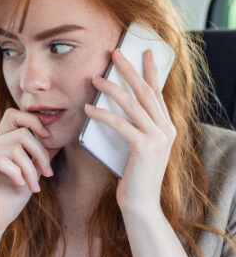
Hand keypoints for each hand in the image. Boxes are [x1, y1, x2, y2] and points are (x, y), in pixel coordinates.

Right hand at [0, 108, 60, 236]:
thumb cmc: (9, 203)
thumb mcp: (31, 176)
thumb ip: (38, 157)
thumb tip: (56, 139)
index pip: (14, 116)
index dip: (34, 122)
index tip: (49, 140)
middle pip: (21, 133)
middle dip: (40, 153)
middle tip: (47, 174)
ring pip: (14, 148)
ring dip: (30, 169)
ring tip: (33, 187)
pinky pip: (1, 160)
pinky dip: (16, 173)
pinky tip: (19, 186)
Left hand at [85, 48, 175, 211]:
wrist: (141, 204)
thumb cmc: (135, 177)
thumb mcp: (139, 148)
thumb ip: (136, 128)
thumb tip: (117, 108)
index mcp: (167, 128)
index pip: (157, 93)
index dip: (150, 71)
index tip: (144, 52)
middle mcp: (167, 130)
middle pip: (146, 92)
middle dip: (130, 70)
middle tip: (116, 53)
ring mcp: (158, 138)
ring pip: (133, 104)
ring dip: (112, 88)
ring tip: (95, 78)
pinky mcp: (144, 148)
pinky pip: (120, 124)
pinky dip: (103, 114)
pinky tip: (88, 108)